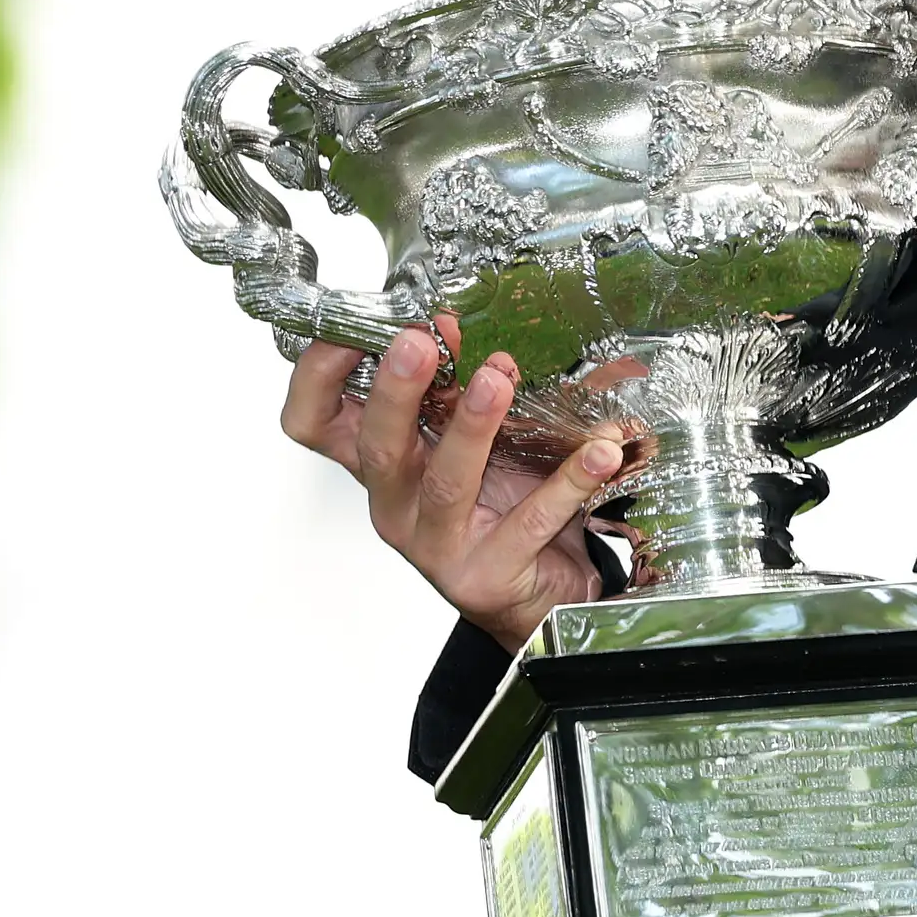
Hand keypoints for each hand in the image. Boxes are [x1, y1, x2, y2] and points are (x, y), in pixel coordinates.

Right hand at [281, 320, 636, 650]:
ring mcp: (439, 546)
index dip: (317, 375)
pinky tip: (601, 449)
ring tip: (498, 379)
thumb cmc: (503, 508)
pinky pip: (531, 521)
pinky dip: (569, 480)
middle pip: (376, 447)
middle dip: (395, 391)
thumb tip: (486, 320)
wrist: (540, 596)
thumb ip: (465, 389)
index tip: (349, 327)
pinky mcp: (488, 576)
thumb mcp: (474, 443)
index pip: (314, 423)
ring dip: (472, 426)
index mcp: (382, 466)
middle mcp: (397, 506)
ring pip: (446, 483)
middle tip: (420, 343)